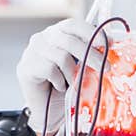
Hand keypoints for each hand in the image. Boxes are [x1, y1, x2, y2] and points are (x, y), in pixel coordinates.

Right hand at [16, 18, 104, 135]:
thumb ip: (88, 55)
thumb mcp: (80, 67)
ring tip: (74, 83)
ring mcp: (32, 52)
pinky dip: (60, 81)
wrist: (47, 111)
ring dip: (73, 73)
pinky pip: (50, 70)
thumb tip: (109, 48)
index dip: (91, 32)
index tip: (108, 43)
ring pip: (61, 57)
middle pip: (69, 40)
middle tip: (105, 68)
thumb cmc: (64, 87)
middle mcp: (42, 38)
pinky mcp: (26, 67)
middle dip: (91, 55)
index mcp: (56, 33)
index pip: (73, 25)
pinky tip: (59, 87)